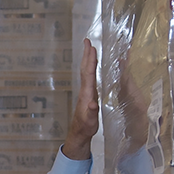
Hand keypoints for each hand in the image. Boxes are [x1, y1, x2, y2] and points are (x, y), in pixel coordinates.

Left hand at [62, 38, 98, 160]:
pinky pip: (90, 77)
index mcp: (87, 94)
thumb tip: (92, 103)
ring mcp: (86, 91)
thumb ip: (91, 112)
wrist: (79, 133)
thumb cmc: (86, 128)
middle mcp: (85, 90)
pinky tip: (94, 65)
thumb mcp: (90, 122)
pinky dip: (91, 68)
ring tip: (90, 48)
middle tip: (87, 41)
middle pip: (85, 69)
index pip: (89, 74)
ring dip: (88, 59)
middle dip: (87, 54)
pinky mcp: (88, 94)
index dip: (90, 61)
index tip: (92, 48)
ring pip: (86, 71)